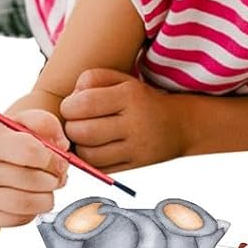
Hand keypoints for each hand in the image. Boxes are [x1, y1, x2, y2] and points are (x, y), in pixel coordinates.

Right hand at [0, 109, 70, 226]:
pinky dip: (34, 212)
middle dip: (54, 180)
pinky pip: (22, 220)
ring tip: (45, 189)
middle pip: (32, 181)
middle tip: (54, 177)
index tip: (59, 160)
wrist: (3, 160)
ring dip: (47, 198)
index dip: (54, 158)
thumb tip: (59, 147)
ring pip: (27, 203)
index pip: (30, 151)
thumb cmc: (24, 142)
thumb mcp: (34, 123)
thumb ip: (47, 124)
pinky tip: (29, 198)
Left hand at [60, 68, 186, 170]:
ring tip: (85, 138)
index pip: (82, 104)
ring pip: (89, 154)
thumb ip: (91, 79)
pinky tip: (95, 149)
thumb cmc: (142, 100)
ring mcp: (137, 148)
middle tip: (76, 124)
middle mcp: (135, 124)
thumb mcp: (121, 79)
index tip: (72, 107)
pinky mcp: (137, 166)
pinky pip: (101, 168)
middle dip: (70, 128)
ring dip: (79, 147)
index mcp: (130, 96)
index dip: (68, 107)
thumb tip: (70, 102)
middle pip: (82, 132)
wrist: (180, 126)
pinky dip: (91, 161)